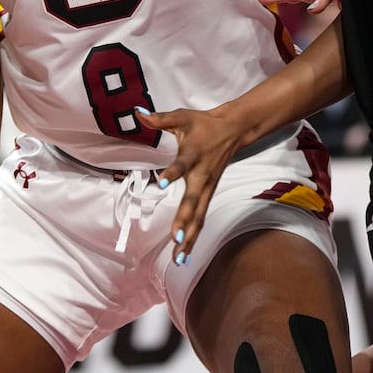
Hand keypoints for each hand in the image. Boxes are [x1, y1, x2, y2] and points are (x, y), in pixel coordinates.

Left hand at [137, 104, 249, 263]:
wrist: (234, 130)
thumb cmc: (203, 124)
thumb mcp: (182, 117)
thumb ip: (160, 119)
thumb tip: (138, 114)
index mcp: (193, 155)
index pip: (182, 165)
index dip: (173, 173)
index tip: (162, 184)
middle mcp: (202, 176)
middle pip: (194, 201)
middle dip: (185, 220)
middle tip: (175, 238)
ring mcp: (208, 188)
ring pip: (199, 217)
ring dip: (189, 236)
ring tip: (179, 257)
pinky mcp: (208, 195)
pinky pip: (201, 218)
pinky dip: (194, 236)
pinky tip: (184, 252)